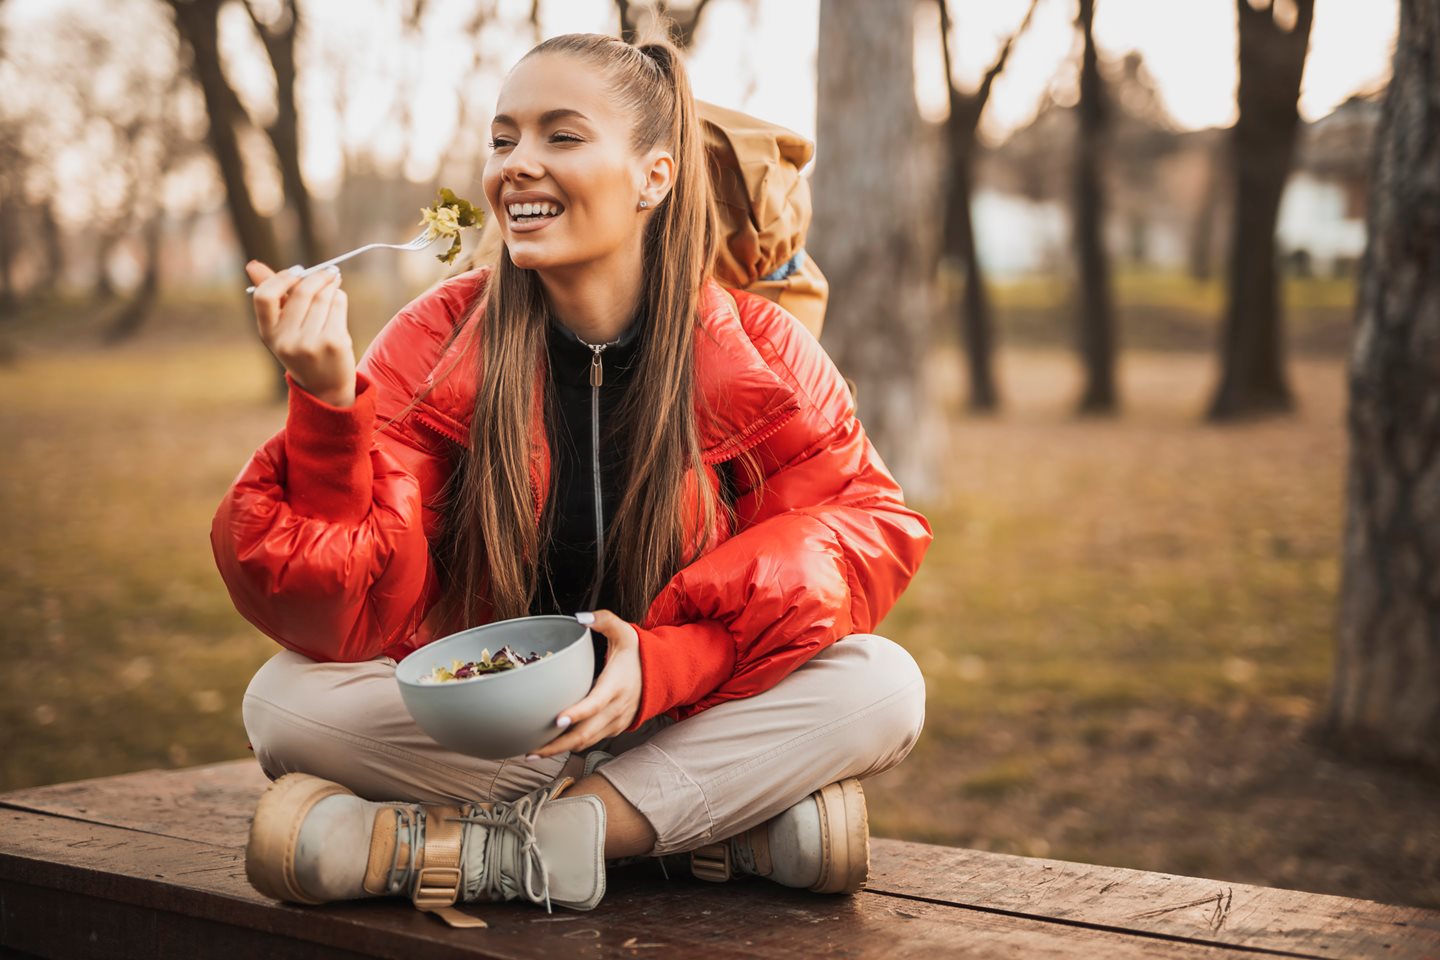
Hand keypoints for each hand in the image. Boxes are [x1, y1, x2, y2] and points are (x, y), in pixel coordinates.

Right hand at [245, 260, 355, 406]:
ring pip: (323, 297)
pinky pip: (338, 306)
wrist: (324, 388)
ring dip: (331, 285)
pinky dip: (339, 297)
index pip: (264, 297)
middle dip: (317, 276)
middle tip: (328, 271)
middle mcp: (287, 340)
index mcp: (268, 334)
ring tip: (334, 282)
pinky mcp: (334, 343)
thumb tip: (252, 265)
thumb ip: (271, 296)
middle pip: (301, 292)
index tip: (297, 271)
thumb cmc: (301, 349)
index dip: (281, 278)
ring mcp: (311, 343)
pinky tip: (338, 297)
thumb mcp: (281, 328)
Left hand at [527, 610, 641, 759]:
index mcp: (616, 685)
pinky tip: (551, 746)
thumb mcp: (625, 632)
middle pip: (585, 733)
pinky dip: (571, 746)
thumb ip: (604, 620)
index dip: (577, 714)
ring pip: (586, 742)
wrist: (663, 675)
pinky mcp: (614, 728)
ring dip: (560, 750)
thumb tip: (579, 617)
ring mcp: (616, 722)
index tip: (556, 721)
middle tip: (530, 750)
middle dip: (557, 745)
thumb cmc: (638, 654)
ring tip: (532, 753)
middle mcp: (616, 708)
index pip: (595, 703)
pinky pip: (591, 741)